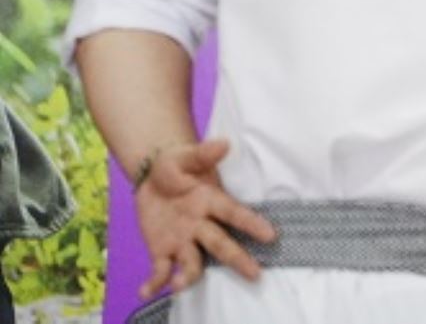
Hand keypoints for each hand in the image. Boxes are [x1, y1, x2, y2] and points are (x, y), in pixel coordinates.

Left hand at [134, 138, 276, 297]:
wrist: (152, 177)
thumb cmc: (175, 164)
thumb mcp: (185, 156)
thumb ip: (203, 153)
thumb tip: (224, 144)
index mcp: (211, 201)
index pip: (234, 213)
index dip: (252, 224)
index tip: (271, 235)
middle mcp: (201, 225)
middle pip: (221, 244)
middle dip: (237, 259)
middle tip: (255, 274)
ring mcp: (183, 240)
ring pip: (192, 262)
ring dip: (188, 275)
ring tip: (180, 284)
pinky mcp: (163, 251)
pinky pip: (161, 269)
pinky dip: (155, 282)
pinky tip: (145, 291)